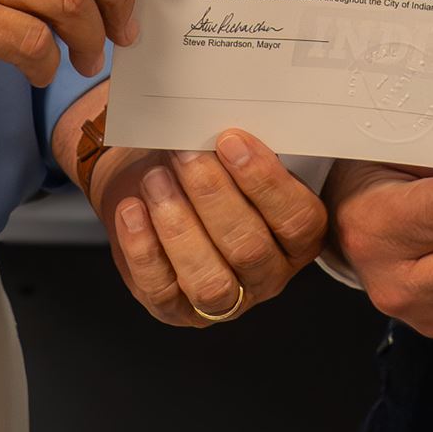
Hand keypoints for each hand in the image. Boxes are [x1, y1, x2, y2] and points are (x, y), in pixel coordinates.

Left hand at [77, 122, 328, 328]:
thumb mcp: (235, 150)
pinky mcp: (175, 309)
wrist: (156, 176)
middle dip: (212, 196)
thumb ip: (249, 146)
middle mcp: (268, 274)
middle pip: (249, 249)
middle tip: (185, 154)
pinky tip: (133, 209)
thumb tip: (231, 122)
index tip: (230, 140)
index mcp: (299, 236)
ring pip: (209, 281)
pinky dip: (143, 248)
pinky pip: (161, 290)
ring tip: (157, 180)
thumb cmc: (208, 161)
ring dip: (179, 227)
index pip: (298, 220)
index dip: (265, 182)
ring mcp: (224, 300)